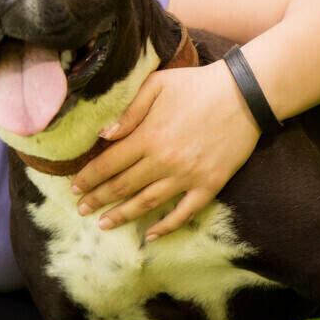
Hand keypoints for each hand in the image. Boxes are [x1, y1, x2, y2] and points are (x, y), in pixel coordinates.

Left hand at [70, 61, 260, 241]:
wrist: (245, 94)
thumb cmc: (196, 85)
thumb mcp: (156, 85)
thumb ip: (128, 111)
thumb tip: (102, 134)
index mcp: (147, 136)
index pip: (108, 164)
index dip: (88, 178)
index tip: (74, 188)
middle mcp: (164, 160)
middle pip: (122, 186)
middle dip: (98, 200)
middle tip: (81, 210)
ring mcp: (188, 175)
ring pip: (147, 202)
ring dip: (123, 215)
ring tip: (104, 224)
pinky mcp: (210, 184)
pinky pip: (185, 212)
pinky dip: (167, 226)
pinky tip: (150, 234)